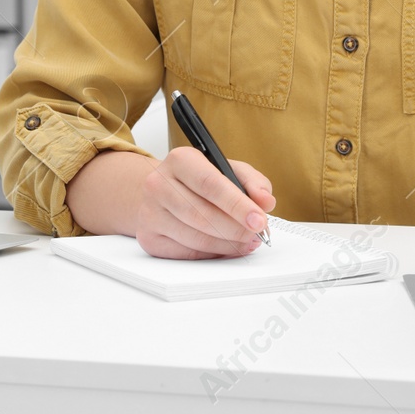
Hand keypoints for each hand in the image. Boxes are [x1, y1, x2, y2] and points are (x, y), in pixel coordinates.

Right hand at [133, 146, 276, 259]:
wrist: (161, 190)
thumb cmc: (199, 179)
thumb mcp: (227, 169)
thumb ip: (252, 182)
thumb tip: (265, 202)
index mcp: (180, 160)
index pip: (210, 184)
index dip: (237, 205)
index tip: (259, 219)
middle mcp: (158, 184)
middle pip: (202, 214)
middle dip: (236, 229)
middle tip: (257, 234)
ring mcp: (150, 213)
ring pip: (195, 238)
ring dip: (228, 244)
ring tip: (247, 241)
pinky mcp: (149, 237)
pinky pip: (187, 253)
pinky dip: (213, 254)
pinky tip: (228, 248)